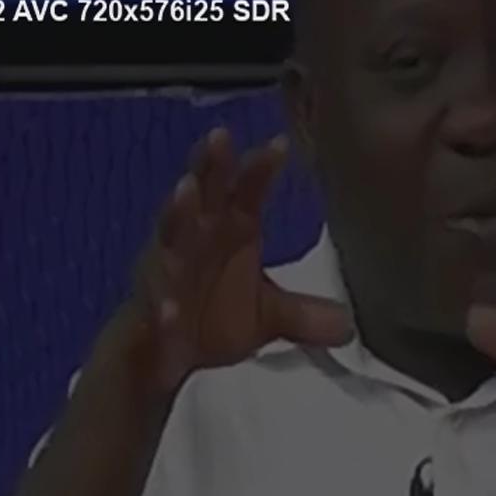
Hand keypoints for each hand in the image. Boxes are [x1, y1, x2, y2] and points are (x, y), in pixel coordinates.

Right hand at [123, 129, 352, 392]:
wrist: (158, 359)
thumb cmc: (207, 319)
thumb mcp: (265, 317)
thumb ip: (304, 315)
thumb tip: (349, 325)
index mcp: (225, 234)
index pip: (245, 193)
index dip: (260, 170)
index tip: (279, 145)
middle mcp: (193, 243)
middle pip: (202, 197)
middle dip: (210, 167)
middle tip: (220, 137)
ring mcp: (166, 275)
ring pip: (169, 238)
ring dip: (177, 213)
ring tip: (185, 191)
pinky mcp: (147, 314)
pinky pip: (154, 308)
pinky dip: (160, 308)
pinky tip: (168, 310)